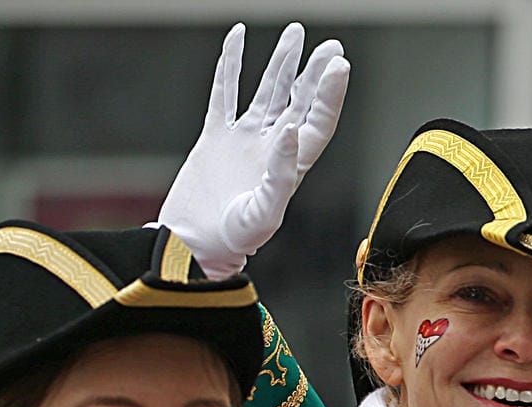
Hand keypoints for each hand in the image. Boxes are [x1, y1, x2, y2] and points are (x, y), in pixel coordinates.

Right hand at [157, 23, 349, 278]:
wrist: (191, 245)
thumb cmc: (232, 240)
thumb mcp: (263, 213)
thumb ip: (280, 174)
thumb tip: (287, 132)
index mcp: (292, 166)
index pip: (318, 121)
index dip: (331, 93)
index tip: (339, 64)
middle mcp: (272, 148)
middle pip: (301, 101)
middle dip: (316, 73)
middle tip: (331, 46)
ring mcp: (244, 140)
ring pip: (268, 91)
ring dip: (283, 64)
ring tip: (297, 34)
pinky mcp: (215, 137)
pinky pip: (225, 92)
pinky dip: (231, 65)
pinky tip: (238, 39)